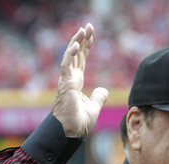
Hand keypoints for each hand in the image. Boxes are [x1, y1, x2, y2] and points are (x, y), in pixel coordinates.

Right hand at [52, 23, 108, 137]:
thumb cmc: (78, 123)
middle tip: (88, 25)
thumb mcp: (94, 108)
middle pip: (77, 54)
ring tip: (83, 29)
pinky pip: (67, 65)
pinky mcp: (65, 84)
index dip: (86, 47)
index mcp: (76, 83)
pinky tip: (78, 44)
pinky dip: (71, 54)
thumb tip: (103, 89)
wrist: (69, 133)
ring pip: (71, 56)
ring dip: (77, 41)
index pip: (81, 61)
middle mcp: (70, 79)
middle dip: (83, 39)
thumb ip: (99, 97)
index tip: (90, 35)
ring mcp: (66, 80)